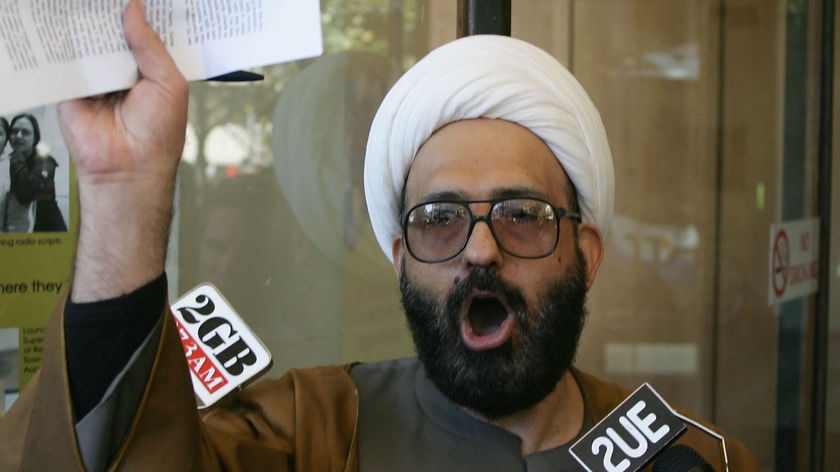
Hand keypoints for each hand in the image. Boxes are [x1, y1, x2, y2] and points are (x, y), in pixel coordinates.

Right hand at [58, 0, 188, 301]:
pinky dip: (63, 46)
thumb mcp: (169, 83)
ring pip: (88, 42)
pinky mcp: (72, 89)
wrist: (129, 170)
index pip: (145, 35)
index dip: (141, 16)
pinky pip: (65, 61)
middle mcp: (125, 73)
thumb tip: (134, 9)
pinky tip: (66, 28)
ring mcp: (98, 80)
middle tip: (109, 0)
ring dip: (87, 25)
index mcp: (152, 71)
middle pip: (114, 34)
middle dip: (111, 15)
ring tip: (88, 7)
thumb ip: (150, 45)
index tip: (135, 0)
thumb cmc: (158, 137)